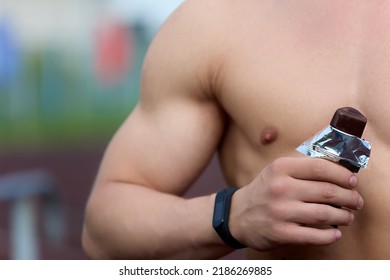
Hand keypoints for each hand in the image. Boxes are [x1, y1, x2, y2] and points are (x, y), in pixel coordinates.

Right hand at [229, 157, 362, 250]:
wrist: (237, 215)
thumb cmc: (264, 191)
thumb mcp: (276, 171)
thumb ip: (303, 169)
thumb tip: (339, 172)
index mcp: (280, 168)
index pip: (320, 167)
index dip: (342, 175)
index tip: (353, 181)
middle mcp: (280, 188)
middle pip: (327, 191)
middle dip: (349, 197)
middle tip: (356, 201)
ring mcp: (280, 211)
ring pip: (325, 214)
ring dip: (343, 217)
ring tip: (347, 217)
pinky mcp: (281, 233)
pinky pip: (315, 235)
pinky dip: (330, 235)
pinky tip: (335, 233)